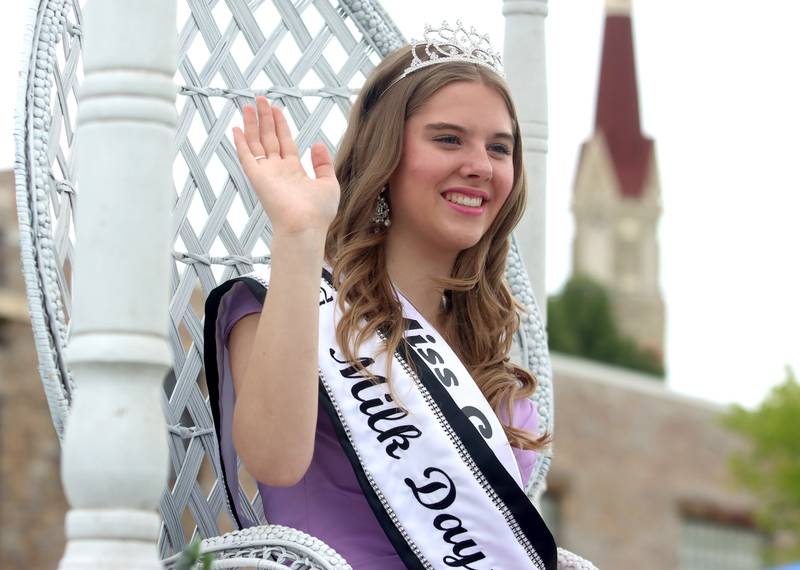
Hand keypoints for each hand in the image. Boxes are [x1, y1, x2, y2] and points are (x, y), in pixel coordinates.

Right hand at [233, 96, 340, 238]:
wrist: (306, 226)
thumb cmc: (318, 213)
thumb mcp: (328, 183)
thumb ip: (323, 164)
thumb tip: (316, 144)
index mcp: (294, 172)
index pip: (285, 143)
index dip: (280, 125)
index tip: (276, 109)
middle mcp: (278, 171)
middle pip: (269, 138)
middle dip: (265, 118)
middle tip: (260, 99)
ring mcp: (267, 174)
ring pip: (257, 143)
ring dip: (252, 124)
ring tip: (249, 105)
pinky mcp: (257, 177)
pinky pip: (246, 157)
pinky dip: (241, 143)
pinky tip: (237, 128)